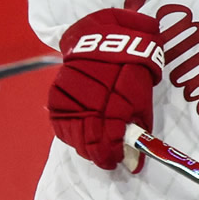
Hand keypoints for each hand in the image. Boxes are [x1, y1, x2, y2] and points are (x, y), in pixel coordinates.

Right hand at [48, 9, 164, 170]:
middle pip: (90, 143)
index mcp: (116, 98)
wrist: (101, 34)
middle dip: (101, 155)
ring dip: (85, 147)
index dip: (116, 155)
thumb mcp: (141, 92)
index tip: (120, 160)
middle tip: (109, 159)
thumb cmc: (129, 63)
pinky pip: (59, 125)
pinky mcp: (56, 95)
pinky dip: (69, 135)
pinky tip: (79, 138)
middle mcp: (91, 100)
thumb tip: (134, 165)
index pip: (111, 140)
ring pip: (74, 137)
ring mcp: (71, 98)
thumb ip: (139, 127)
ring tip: (95, 150)